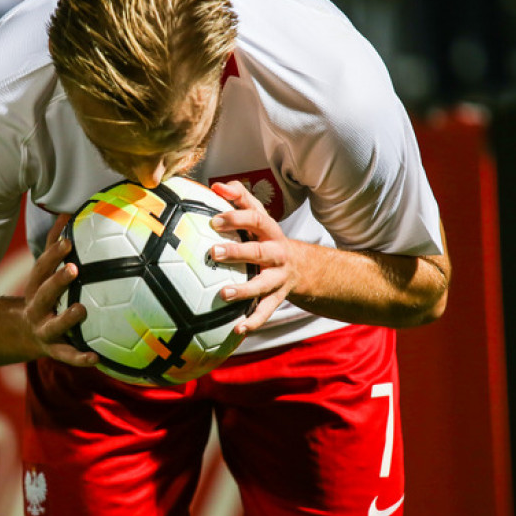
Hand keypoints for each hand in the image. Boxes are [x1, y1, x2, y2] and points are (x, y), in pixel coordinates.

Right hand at [21, 214, 97, 366]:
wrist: (20, 334)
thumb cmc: (42, 295)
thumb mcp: (43, 273)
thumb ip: (54, 246)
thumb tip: (67, 213)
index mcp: (36, 288)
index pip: (41, 268)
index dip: (53, 254)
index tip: (68, 242)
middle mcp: (37, 308)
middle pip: (43, 294)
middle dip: (56, 281)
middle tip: (73, 268)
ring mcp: (44, 330)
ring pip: (53, 326)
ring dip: (66, 319)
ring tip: (82, 310)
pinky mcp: (53, 350)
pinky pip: (67, 355)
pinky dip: (80, 358)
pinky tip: (96, 358)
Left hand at [209, 181, 303, 333]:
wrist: (303, 267)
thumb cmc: (267, 237)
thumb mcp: (259, 216)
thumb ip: (239, 197)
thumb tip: (216, 185)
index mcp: (270, 231)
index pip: (255, 219)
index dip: (236, 218)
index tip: (212, 220)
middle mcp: (277, 253)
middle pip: (259, 251)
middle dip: (237, 252)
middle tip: (213, 253)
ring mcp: (279, 277)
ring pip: (263, 285)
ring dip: (244, 290)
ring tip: (224, 294)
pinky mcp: (278, 297)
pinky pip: (266, 311)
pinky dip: (252, 321)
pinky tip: (237, 329)